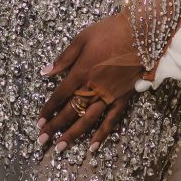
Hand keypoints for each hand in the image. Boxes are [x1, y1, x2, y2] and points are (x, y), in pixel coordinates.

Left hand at [36, 10, 143, 151]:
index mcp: (80, 73)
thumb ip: (64, 58)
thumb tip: (45, 72)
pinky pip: (111, 120)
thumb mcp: (82, 38)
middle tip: (41, 140)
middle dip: (54, 127)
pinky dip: (102, 134)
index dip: (48, 109)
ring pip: (87, 120)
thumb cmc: (109, 31)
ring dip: (72, 135)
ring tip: (60, 149)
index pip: (59, 96)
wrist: (141, 32)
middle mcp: (92, 88)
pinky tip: (93, 147)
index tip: (38, 121)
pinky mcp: (123, 98)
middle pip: (70, 111)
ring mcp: (108, 96)